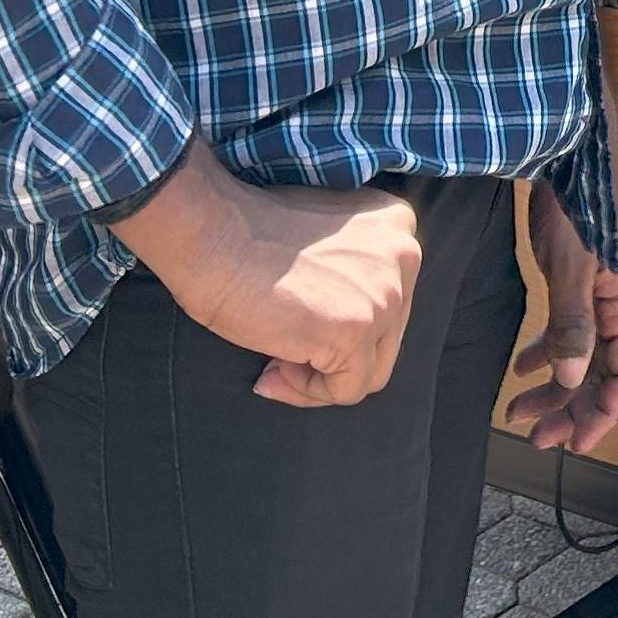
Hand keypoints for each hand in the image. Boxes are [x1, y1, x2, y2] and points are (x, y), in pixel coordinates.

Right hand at [112, 146, 425, 407]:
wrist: (213, 233)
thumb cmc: (248, 234)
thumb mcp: (325, 238)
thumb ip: (353, 271)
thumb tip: (351, 332)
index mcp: (397, 225)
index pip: (390, 300)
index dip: (342, 325)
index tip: (298, 329)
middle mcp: (404, 255)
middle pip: (385, 338)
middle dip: (334, 357)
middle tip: (280, 358)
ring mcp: (384, 295)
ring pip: (370, 371)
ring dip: (319, 378)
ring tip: (272, 368)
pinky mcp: (356, 331)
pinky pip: (345, 390)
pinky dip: (306, 392)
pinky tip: (270, 373)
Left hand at [509, 184, 617, 451]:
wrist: (570, 160)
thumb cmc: (578, 213)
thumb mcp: (574, 270)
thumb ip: (574, 325)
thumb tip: (569, 379)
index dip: (603, 415)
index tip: (574, 445)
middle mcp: (616, 311)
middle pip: (599, 376)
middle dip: (570, 410)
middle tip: (536, 439)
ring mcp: (596, 299)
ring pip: (579, 358)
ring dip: (553, 388)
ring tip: (518, 413)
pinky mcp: (576, 285)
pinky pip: (565, 333)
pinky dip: (544, 353)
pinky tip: (520, 366)